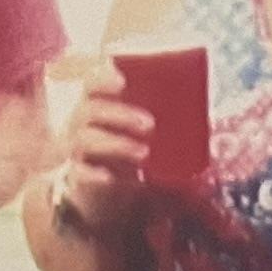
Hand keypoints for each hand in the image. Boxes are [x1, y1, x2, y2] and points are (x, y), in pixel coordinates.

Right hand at [50, 65, 157, 236]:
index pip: (91, 84)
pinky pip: (78, 172)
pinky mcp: (76, 176)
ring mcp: (75, 150)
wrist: (105, 191)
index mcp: (95, 105)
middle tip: (150, 124)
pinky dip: (93, 174)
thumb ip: (154, 117)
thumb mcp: (140, 132)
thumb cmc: (126, 151)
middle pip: (90, 110)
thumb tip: (196, 106)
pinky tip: (110, 178)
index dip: (102, 79)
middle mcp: (79, 124)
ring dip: (117, 143)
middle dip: (121, 114)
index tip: (122, 80)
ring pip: (86, 139)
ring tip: (144, 152)